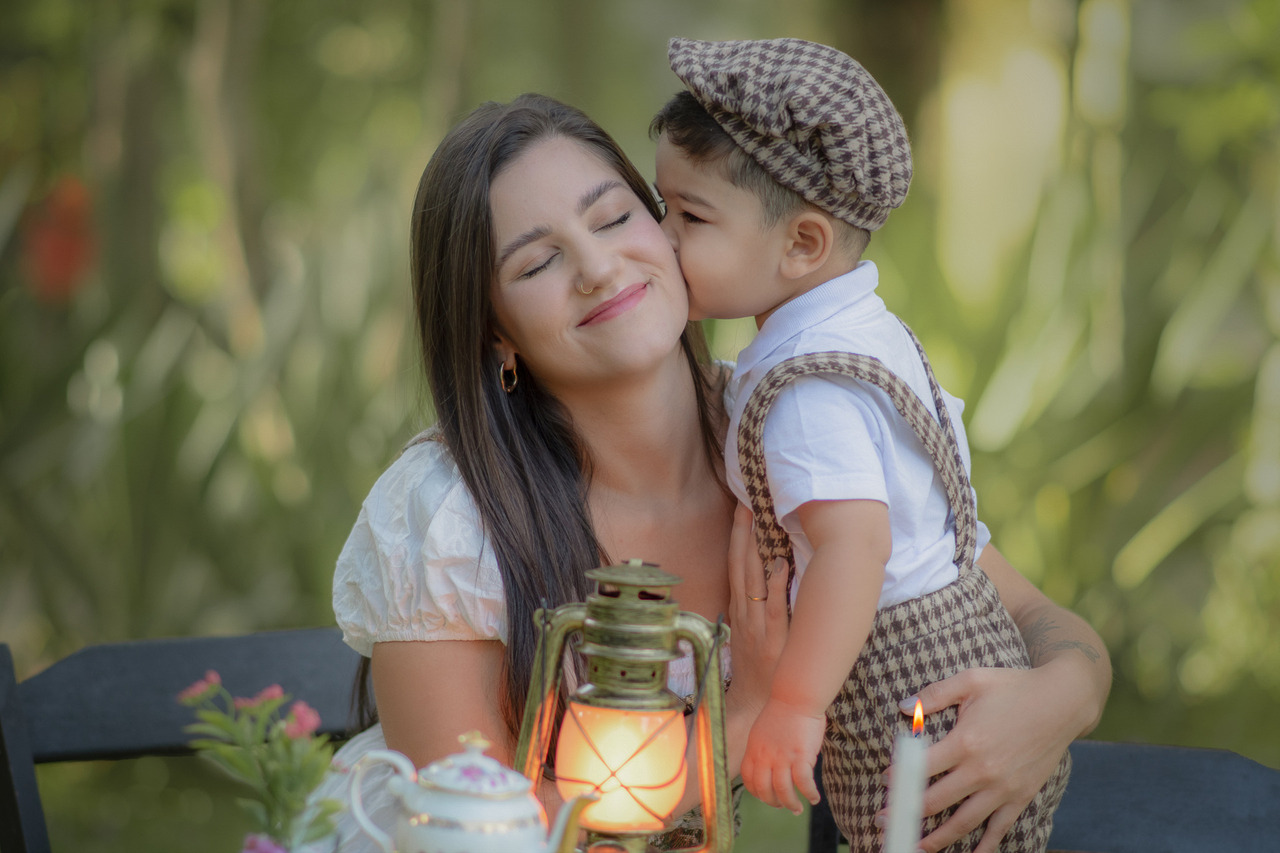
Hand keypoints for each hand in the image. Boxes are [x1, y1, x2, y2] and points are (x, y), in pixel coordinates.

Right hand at [725, 503, 788, 719]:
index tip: (741, 510)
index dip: (737, 538)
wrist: (754, 707)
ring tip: (758, 521)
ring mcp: (758, 627)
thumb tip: (764, 579)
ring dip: (754, 550)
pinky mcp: (775, 642)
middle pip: (740, 567)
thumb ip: (754, 608)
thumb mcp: (749, 635)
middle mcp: (745, 614)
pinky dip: (777, 586)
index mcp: (740, 610)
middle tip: (746, 503)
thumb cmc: (756, 670)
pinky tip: (781, 564)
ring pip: (752, 582)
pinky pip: (775, 609)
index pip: (735, 566)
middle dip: (742, 534)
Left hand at [740, 696, 823, 814]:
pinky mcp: (800, 757)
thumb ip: (764, 749)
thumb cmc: (783, 711)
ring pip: (783, 791)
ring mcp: (782, 758)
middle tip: (782, 806)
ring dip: (791, 804)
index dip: (757, 792)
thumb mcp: (762, 730)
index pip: (749, 779)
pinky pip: (804, 783)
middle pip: (764, 790)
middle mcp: (765, 757)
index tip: (766, 797)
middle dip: (773, 802)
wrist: (795, 697)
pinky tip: (814, 798)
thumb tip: (773, 767)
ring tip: (797, 809)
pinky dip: (809, 793)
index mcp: (754, 749)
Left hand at [892, 665, 1077, 852]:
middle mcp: (982, 771)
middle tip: (883, 820)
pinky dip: (984, 846)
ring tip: (914, 846)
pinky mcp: (1021, 796)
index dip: (898, 776)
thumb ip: (934, 694)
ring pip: (963, 822)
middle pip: (935, 801)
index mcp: (965, 742)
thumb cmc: (1014, 687)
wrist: (1062, 702)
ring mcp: (1003, 788)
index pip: (920, 767)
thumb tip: (901, 706)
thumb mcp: (971, 680)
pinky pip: (999, 828)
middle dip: (905, 812)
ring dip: (937, 838)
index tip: (883, 781)